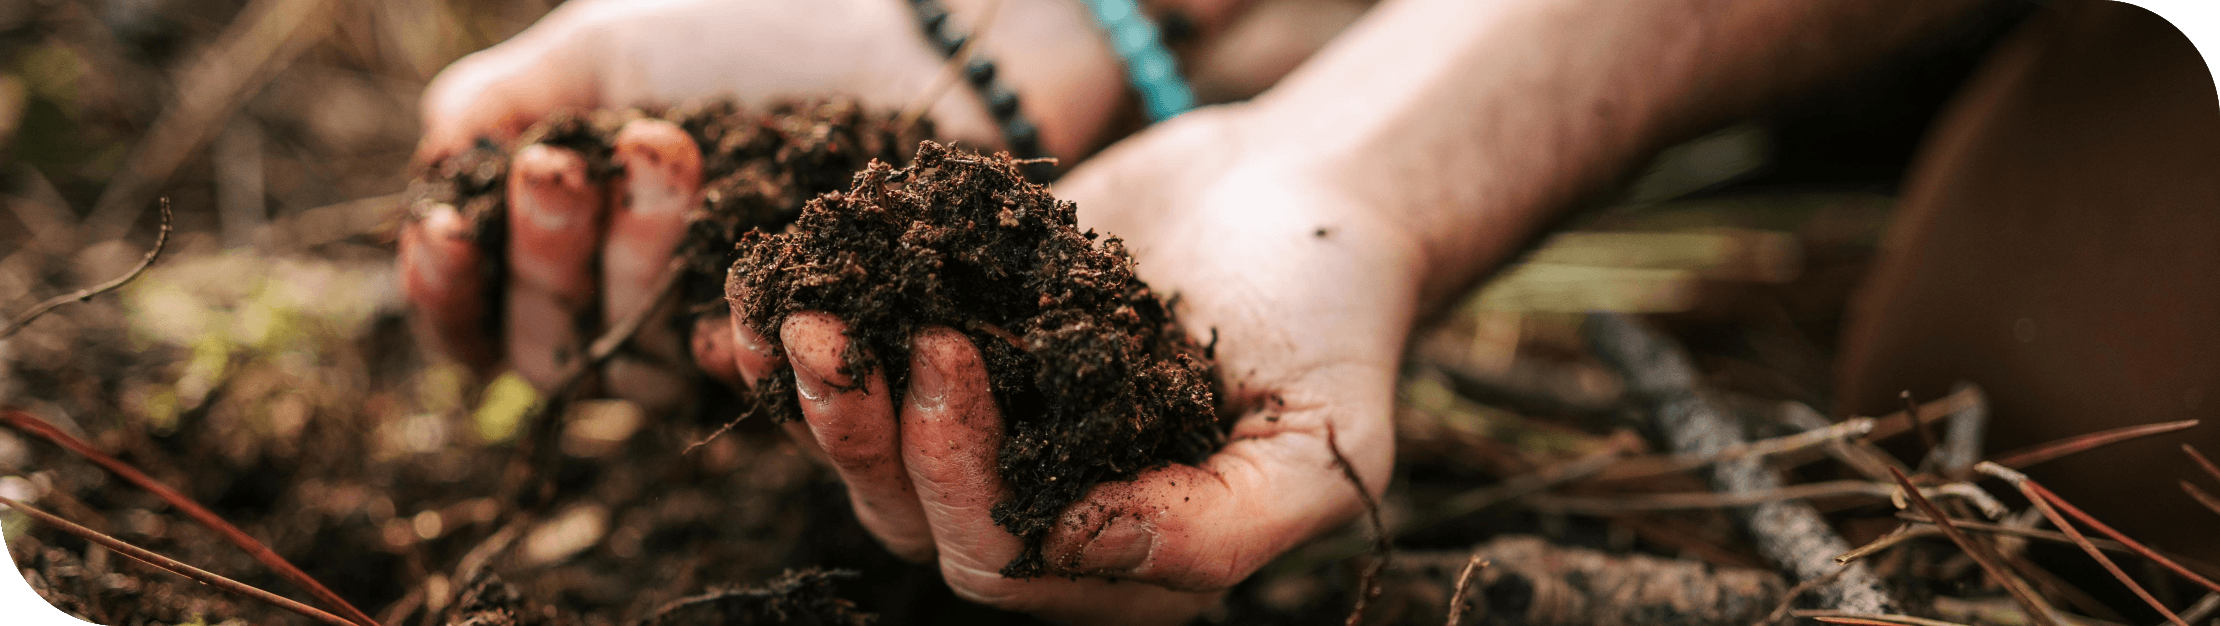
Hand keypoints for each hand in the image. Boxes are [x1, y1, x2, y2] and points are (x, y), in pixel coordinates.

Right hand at [397, 0, 1132, 407]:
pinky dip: (736, 340)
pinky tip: (729, 300)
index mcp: (573, 246)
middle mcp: (644, 312)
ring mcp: (732, 343)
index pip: (478, 310)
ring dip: (638, 262)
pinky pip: (762, 381)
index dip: (447, 289)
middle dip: (550, 251)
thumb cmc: (758, 24)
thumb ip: (502, 101)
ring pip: (646, 362)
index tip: (447, 228)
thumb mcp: (607, 46)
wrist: (921, 30)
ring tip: (670, 148)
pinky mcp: (822, 363)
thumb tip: (432, 174)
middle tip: (564, 163)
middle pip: (554, 345)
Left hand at [694, 105, 1425, 622]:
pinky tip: (734, 316)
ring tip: (789, 314)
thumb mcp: (1326, 441)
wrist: (1305, 194)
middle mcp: (1051, 513)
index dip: (954, 473)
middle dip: (863, 432)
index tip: (952, 349)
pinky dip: (788, 359)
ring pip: (869, 460)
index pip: (1003, 559)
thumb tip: (1066, 546)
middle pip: (915, 519)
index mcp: (1131, 558)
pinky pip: (862, 380)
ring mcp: (996, 437)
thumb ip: (1219, 528)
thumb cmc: (1334, 314)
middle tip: (833, 329)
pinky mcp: (956, 358)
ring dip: (814, 399)